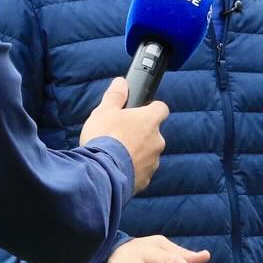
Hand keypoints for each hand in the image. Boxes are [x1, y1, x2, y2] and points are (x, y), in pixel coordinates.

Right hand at [79, 77, 168, 192]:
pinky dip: (133, 170)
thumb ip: (115, 96)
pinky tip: (116, 169)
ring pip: (148, 154)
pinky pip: (141, 171)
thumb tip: (121, 82)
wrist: (101, 174)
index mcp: (149, 121)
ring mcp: (153, 162)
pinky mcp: (146, 180)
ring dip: (136, 153)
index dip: (151, 108)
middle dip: (140, 134)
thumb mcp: (104, 111)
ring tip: (116, 155)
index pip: (161, 108)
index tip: (140, 111)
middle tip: (120, 136)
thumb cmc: (103, 139)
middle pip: (153, 133)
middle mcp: (157, 141)